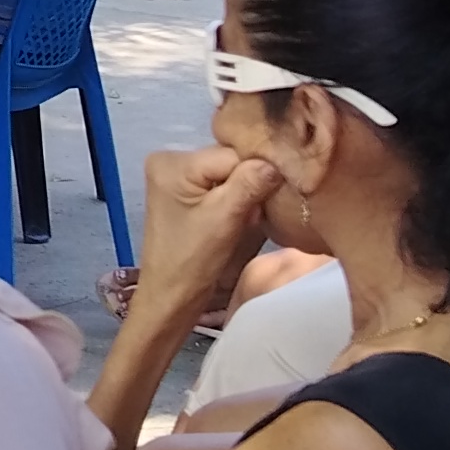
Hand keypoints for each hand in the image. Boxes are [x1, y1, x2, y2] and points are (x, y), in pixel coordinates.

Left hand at [135, 143, 286, 319]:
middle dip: (251, 182)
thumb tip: (278, 160)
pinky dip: (235, 199)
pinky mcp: (185, 192)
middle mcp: (170, 159)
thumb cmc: (193, 261)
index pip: (232, 153)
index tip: (275, 194)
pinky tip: (240, 216)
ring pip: (229, 172)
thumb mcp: (225, 218)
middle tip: (259, 210)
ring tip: (250, 216)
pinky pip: (221, 184)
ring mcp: (177, 175)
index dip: (258, 172)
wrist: (171, 296)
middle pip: (230, 160)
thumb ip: (251, 184)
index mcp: (173, 162)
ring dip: (245, 192)